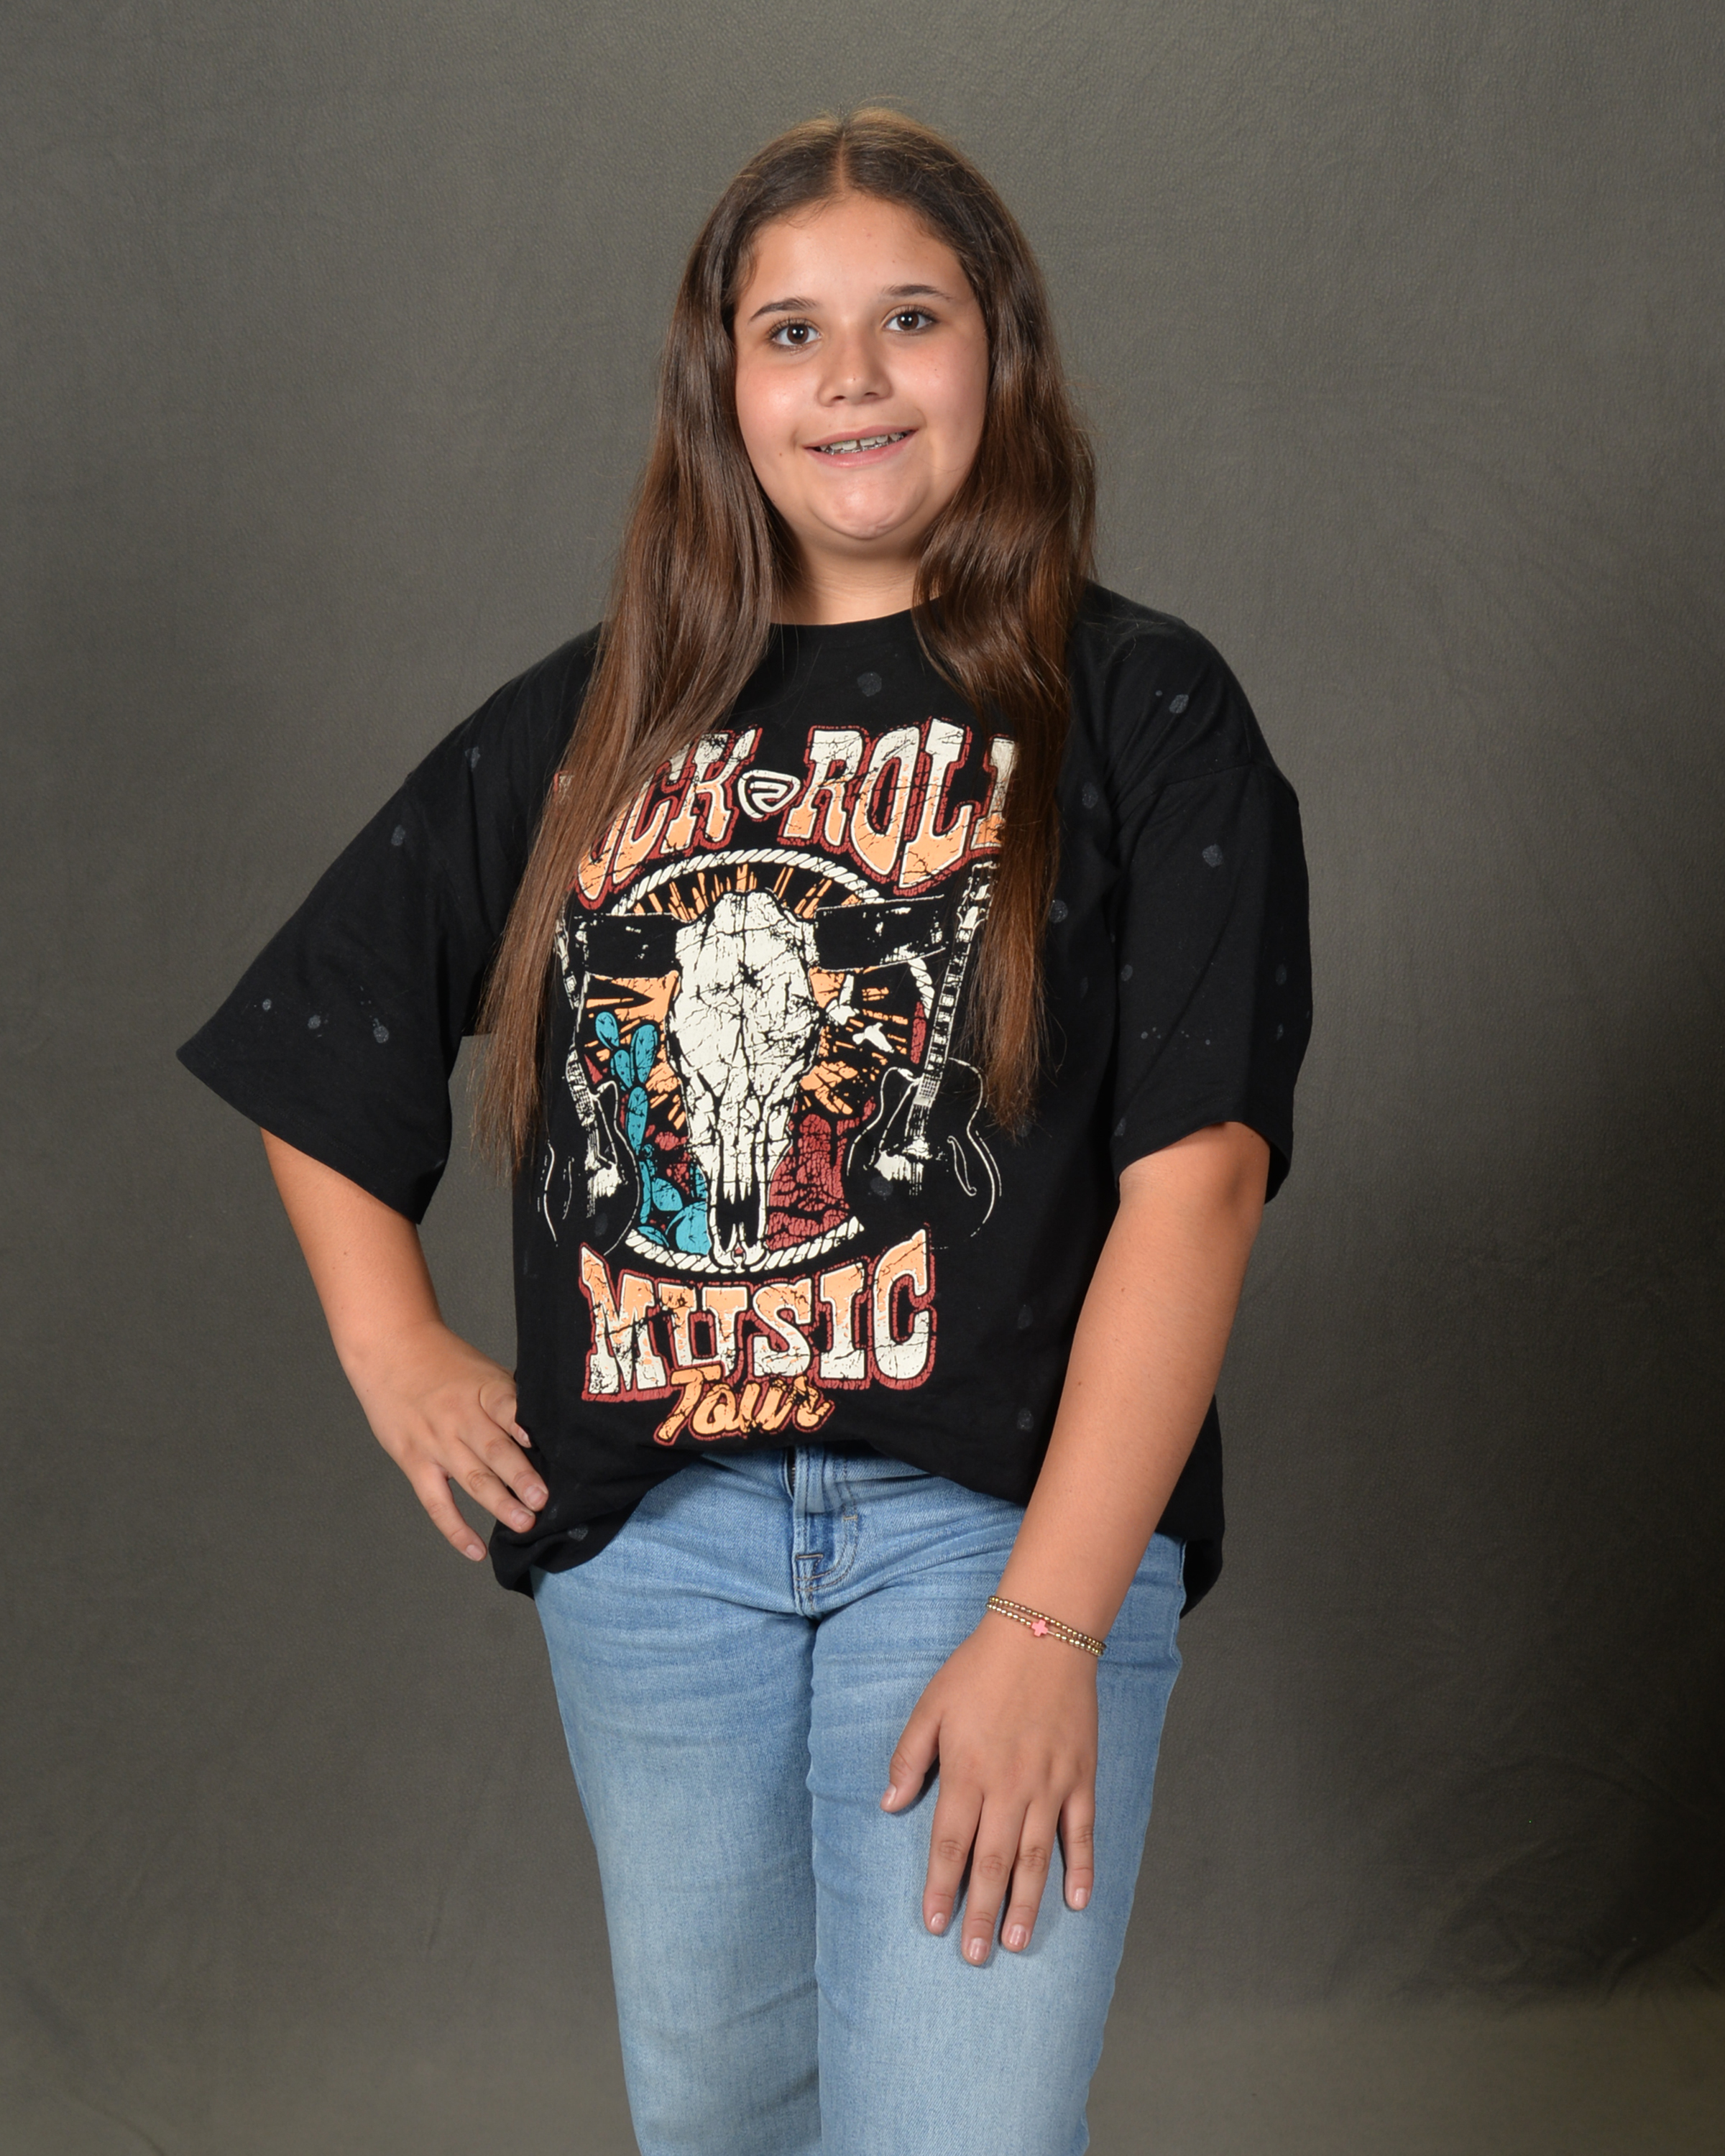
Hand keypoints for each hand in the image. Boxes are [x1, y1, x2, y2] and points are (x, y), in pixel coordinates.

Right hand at [344, 1318, 544, 1561]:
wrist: (390, 1350)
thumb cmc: (446, 1363)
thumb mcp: (484, 1370)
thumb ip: (512, 1400)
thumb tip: (553, 1430)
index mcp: (483, 1390)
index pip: (507, 1407)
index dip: (525, 1426)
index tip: (543, 1444)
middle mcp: (460, 1417)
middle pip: (493, 1449)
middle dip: (520, 1477)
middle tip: (543, 1500)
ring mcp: (436, 1442)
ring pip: (471, 1478)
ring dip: (498, 1504)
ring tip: (524, 1523)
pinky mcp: (415, 1462)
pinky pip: (437, 1502)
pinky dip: (455, 1528)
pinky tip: (476, 1550)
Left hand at [881, 1613, 1098, 1961]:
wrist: (1041, 1635)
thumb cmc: (978, 1670)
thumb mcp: (930, 1706)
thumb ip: (908, 1757)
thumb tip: (888, 1805)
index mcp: (966, 1772)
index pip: (949, 1844)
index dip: (940, 1887)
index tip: (933, 1924)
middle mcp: (1008, 1787)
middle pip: (992, 1863)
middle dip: (982, 1913)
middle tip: (975, 1955)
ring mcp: (1049, 1785)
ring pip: (1035, 1857)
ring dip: (1027, 1904)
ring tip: (1017, 1942)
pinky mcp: (1080, 1777)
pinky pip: (1081, 1832)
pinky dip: (1081, 1867)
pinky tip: (1077, 1900)